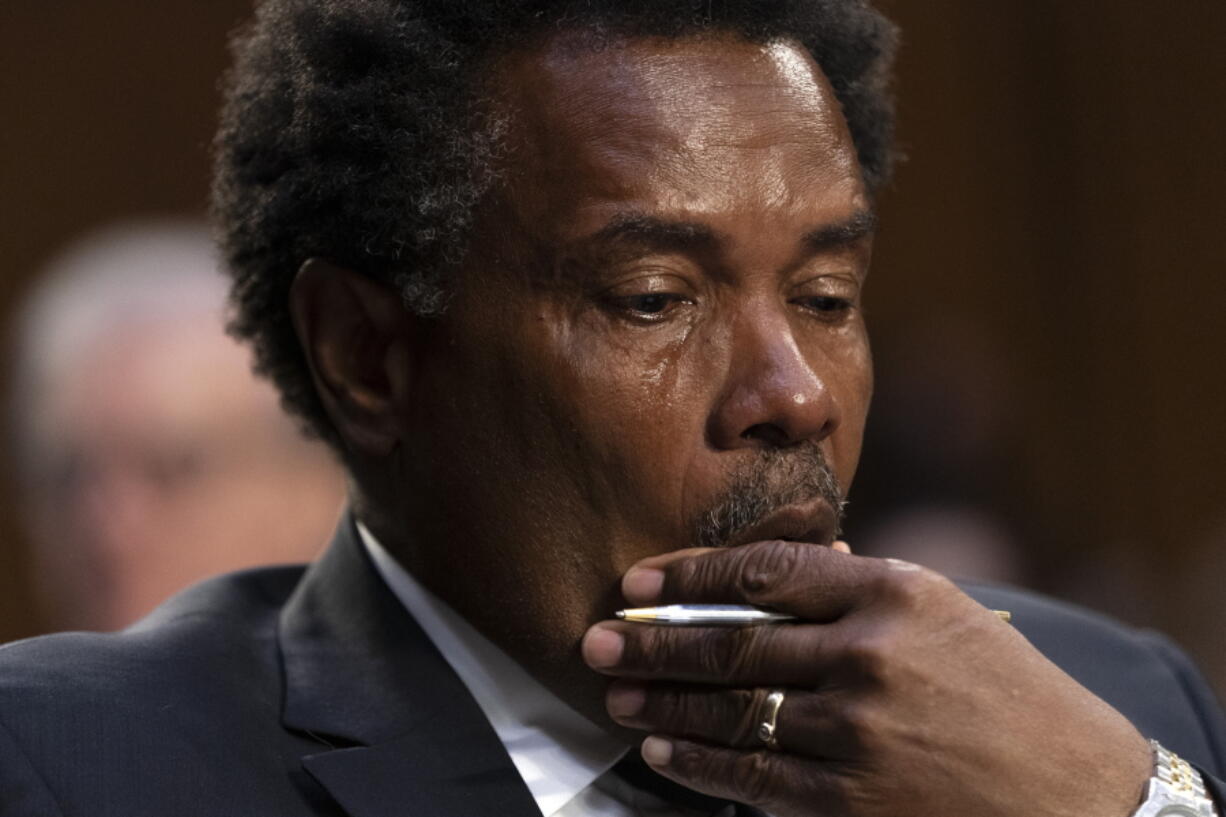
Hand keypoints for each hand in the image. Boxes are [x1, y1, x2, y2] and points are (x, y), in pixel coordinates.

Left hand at [581, 541, 1150, 816]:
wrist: (1079, 795)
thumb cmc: (1010, 696)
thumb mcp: (946, 614)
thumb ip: (863, 588)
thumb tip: (786, 571)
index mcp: (893, 593)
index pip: (765, 571)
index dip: (689, 574)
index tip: (639, 580)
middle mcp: (869, 655)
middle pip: (732, 641)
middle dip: (652, 640)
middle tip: (597, 638)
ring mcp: (857, 731)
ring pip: (730, 709)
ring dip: (661, 700)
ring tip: (615, 690)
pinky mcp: (850, 800)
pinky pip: (751, 777)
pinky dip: (697, 761)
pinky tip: (662, 748)